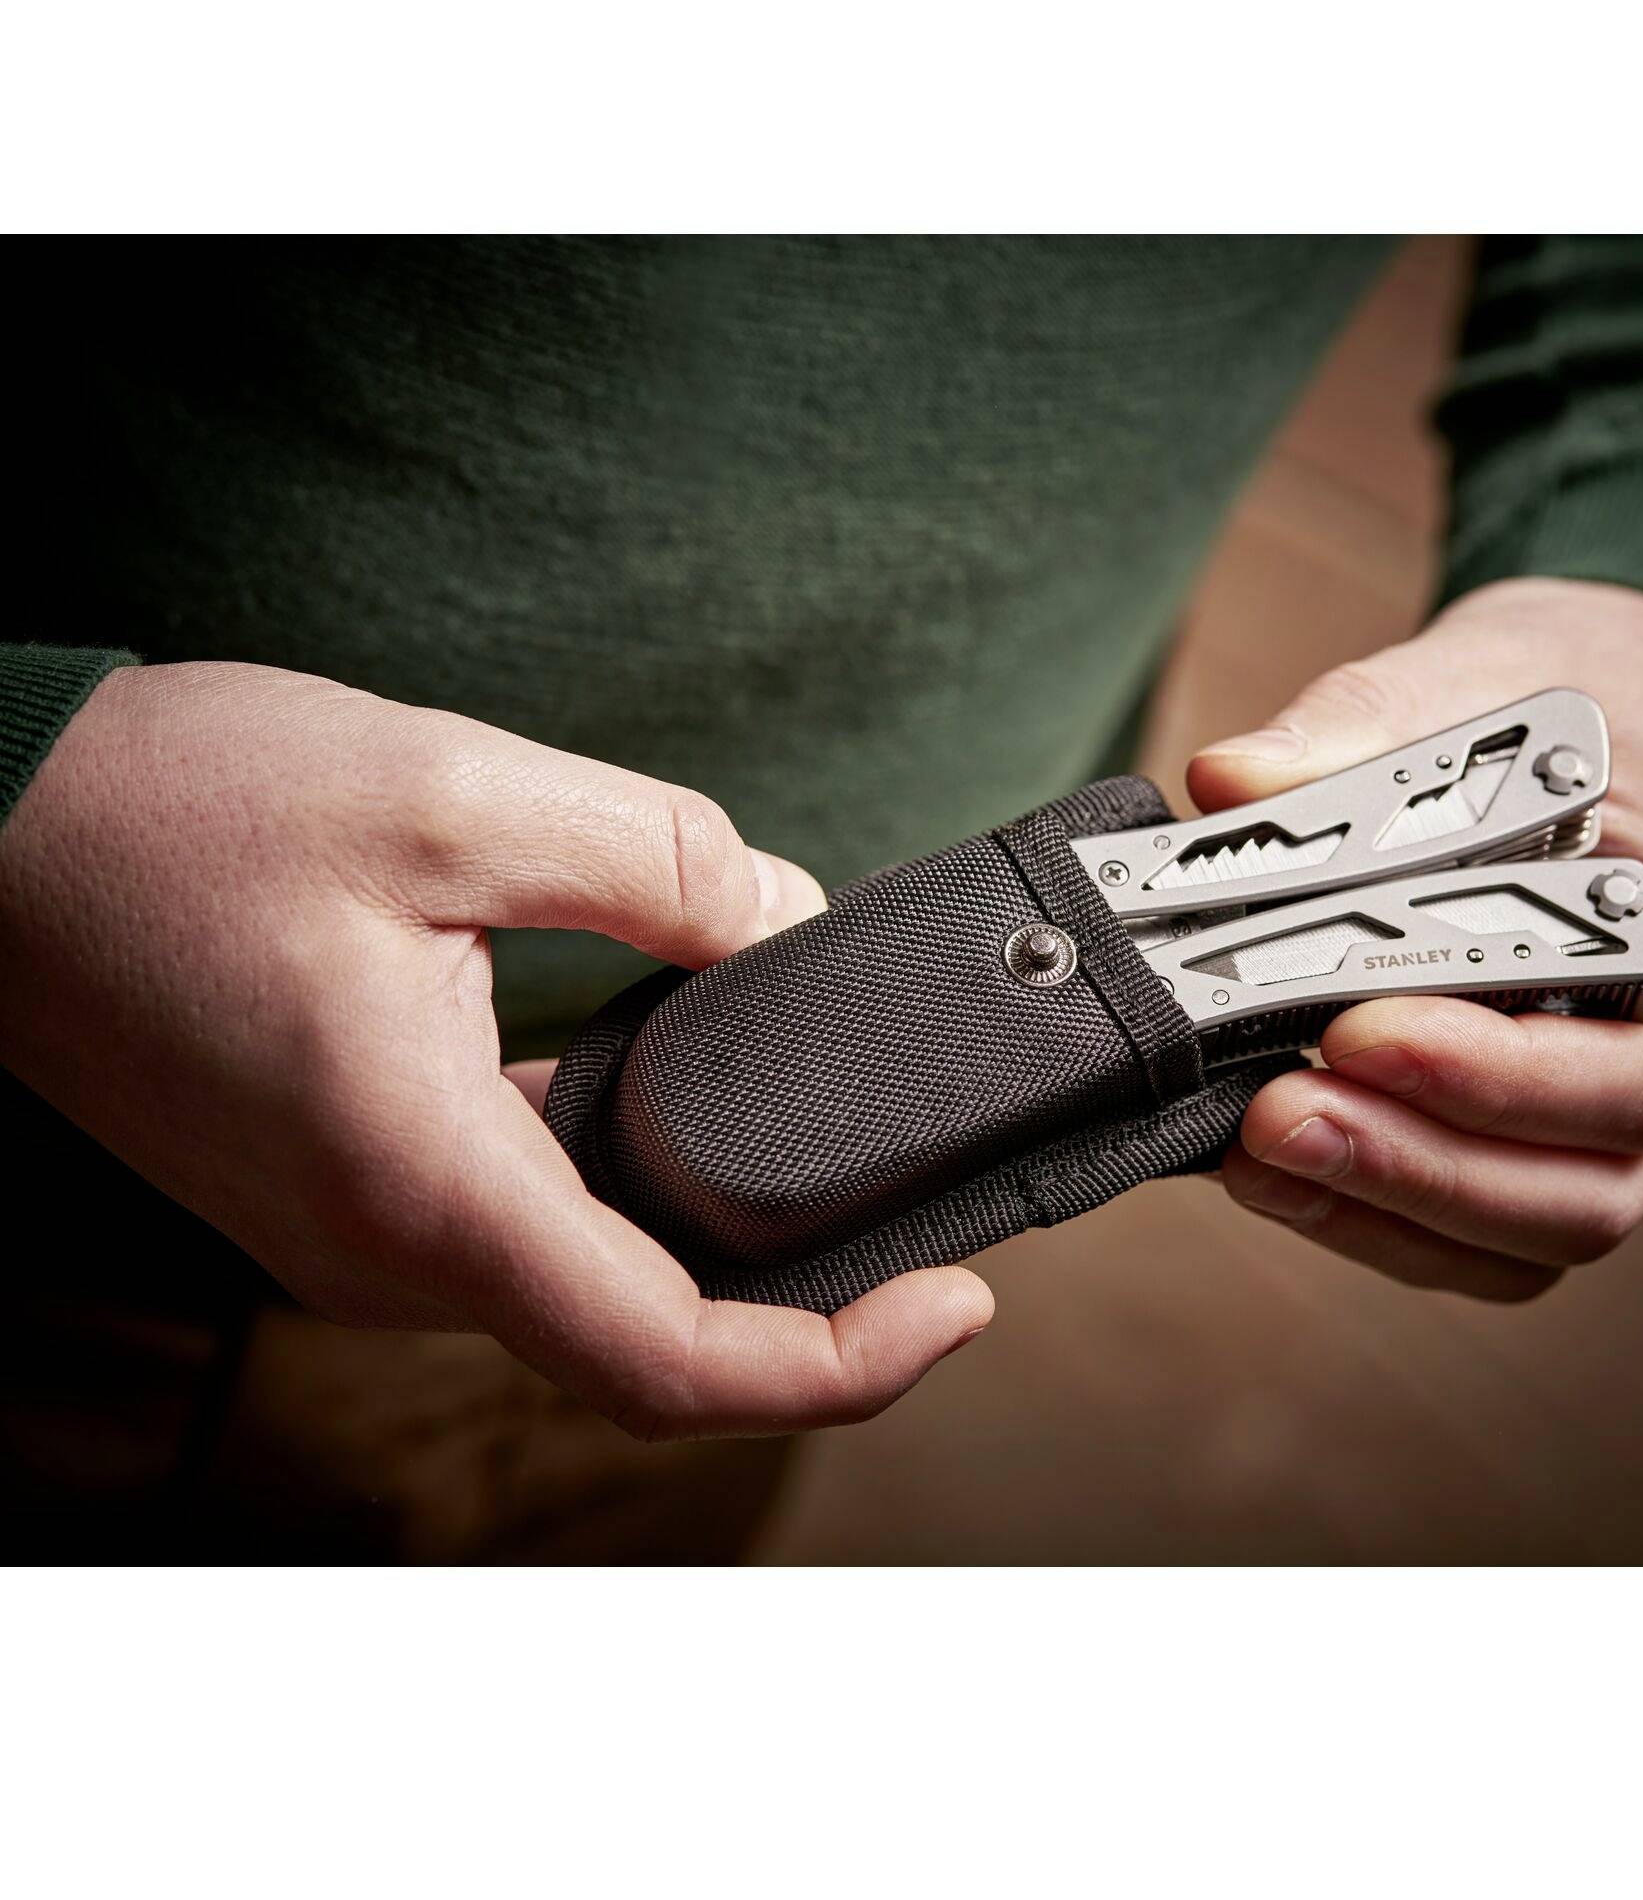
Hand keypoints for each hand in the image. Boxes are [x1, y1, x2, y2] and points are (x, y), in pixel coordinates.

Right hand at [0, 663, 991, 1434]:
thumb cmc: (174, 813)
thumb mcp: (445, 794)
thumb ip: (651, 864)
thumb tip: (787, 922)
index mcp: (419, 1183)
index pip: (666, 1353)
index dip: (836, 1361)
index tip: (957, 1297)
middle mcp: (388, 1248)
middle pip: (646, 1344)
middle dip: (808, 1314)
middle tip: (935, 1227)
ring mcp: (363, 1233)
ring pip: (590, 1295)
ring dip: (725, 1263)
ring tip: (852, 1180)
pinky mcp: (354, 1186)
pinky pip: (531, 1236)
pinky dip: (641, 1208)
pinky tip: (708, 1119)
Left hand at [1190, 578, 1642, 1300]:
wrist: (1633, 712)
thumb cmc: (1590, 699)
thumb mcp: (1487, 671)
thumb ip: (1360, 725)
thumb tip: (1231, 782)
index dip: (1498, 1079)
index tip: (1355, 1031)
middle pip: (1596, 1182)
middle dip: (1423, 1164)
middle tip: (1278, 1117)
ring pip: (1543, 1230)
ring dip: (1394, 1206)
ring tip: (1264, 1150)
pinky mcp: (1569, 1137)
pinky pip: (1498, 1233)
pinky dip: (1392, 1221)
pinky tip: (1287, 1172)